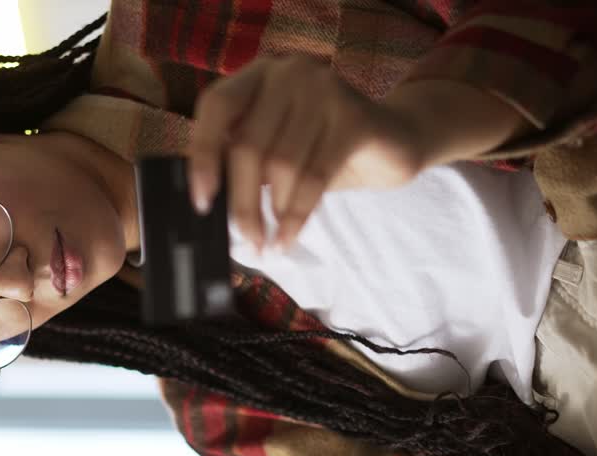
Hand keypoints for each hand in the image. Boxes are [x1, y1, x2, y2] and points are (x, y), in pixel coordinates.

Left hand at [187, 55, 428, 251]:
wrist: (394, 140)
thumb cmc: (323, 149)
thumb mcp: (276, 148)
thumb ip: (243, 160)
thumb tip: (207, 201)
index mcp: (259, 74)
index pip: (217, 105)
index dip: (203, 153)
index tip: (202, 200)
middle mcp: (289, 72)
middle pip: (248, 145)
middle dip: (243, 203)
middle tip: (246, 241)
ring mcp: (324, 88)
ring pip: (282, 165)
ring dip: (273, 214)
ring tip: (270, 242)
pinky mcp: (354, 116)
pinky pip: (314, 177)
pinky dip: (297, 216)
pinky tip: (288, 238)